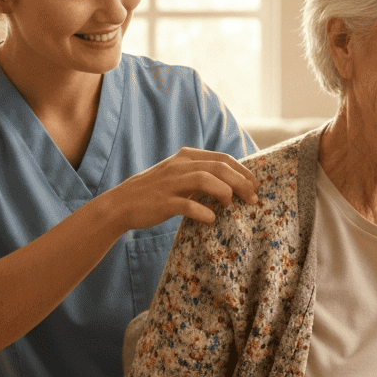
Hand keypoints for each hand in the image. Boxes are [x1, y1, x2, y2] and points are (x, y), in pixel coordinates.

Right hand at [99, 147, 258, 229]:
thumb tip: (231, 184)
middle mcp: (180, 166)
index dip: (243, 171)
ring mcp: (171, 183)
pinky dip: (203, 212)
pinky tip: (211, 219)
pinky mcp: (163, 202)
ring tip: (232, 205)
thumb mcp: (177, 175)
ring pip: (206, 180)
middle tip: (252, 198)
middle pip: (219, 168)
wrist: (121, 204)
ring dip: (225, 192)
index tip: (255, 185)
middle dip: (241, 182)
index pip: (223, 159)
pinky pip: (188, 205)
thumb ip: (199, 174)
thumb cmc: (154, 192)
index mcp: (186, 156)